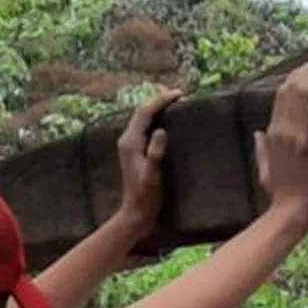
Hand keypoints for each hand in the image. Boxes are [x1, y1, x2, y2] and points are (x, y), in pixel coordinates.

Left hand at [114, 89, 179, 237]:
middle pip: (142, 112)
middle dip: (159, 101)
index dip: (161, 100)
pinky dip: (156, 120)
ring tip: (176, 104)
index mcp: (130, 142)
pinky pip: (145, 128)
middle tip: (180, 96)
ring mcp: (130, 146)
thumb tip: (161, 130)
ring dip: (158, 109)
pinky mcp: (135, 152)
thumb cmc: (146, 197)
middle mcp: (127, 140)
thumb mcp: (152, 176)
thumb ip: (155, 153)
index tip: (179, 94)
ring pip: (143, 119)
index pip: (144, 112)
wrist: (136, 213)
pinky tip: (168, 123)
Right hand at [254, 55, 307, 229]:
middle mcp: (280, 129)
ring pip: (302, 92)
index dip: (297, 76)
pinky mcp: (307, 142)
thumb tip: (257, 133)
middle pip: (292, 87)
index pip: (281, 94)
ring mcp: (293, 134)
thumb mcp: (265, 169)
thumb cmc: (281, 195)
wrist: (289, 212)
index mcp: (271, 133)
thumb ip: (261, 149)